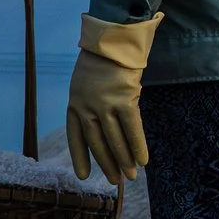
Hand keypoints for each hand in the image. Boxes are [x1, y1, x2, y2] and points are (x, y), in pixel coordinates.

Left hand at [65, 13, 160, 181]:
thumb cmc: (102, 59)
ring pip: (115, 139)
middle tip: (116, 181)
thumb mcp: (85, 82)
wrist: (113, 37)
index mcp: (74, 102)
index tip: (84, 177)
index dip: (80, 157)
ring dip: (124, 160)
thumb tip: (104, 128)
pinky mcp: (125, 98)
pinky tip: (143, 160)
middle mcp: (87, 106)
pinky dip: (138, 146)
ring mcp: (105, 103)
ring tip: (131, 175)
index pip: (76, 137)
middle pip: (97, 141)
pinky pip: (133, 128)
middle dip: (107, 163)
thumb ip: (90, 104)